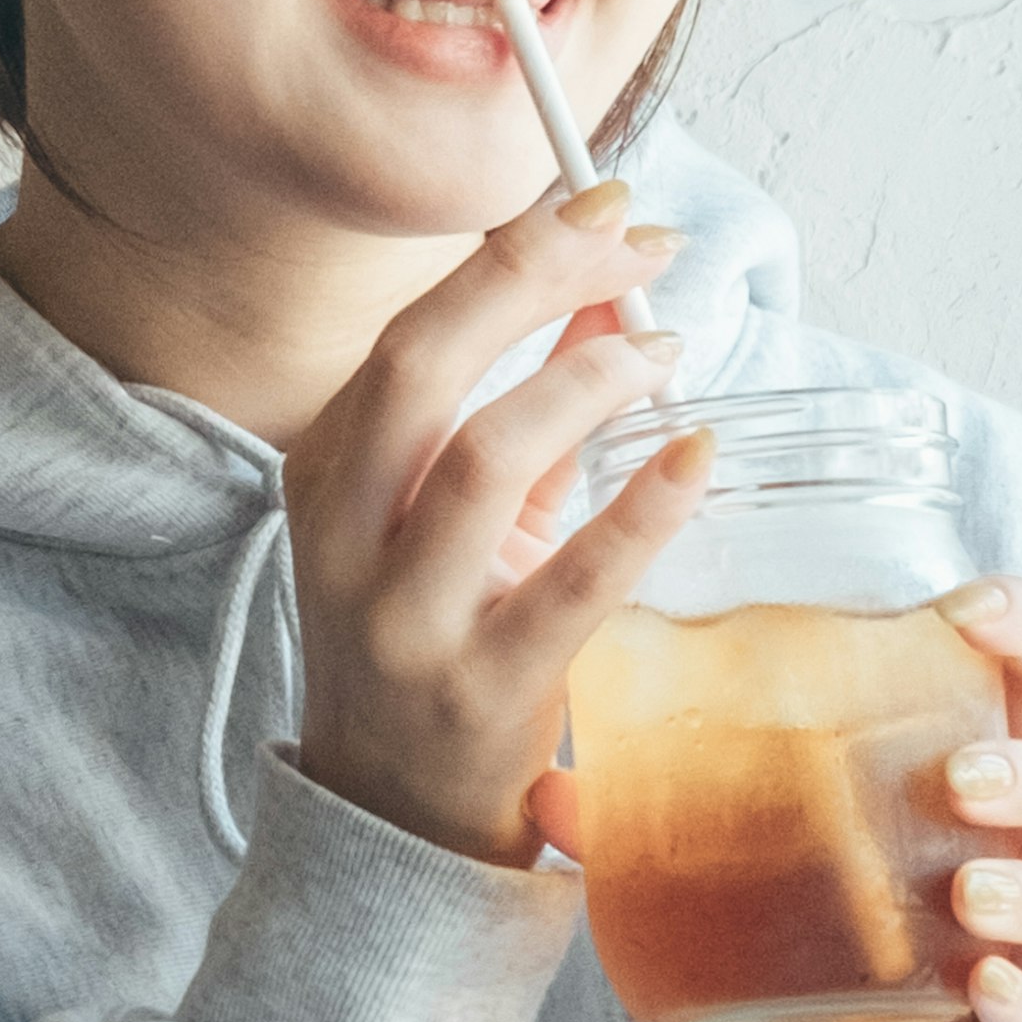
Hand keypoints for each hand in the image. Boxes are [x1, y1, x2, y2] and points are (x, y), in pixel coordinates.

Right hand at [285, 193, 706, 866]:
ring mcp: (404, 618)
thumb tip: (611, 289)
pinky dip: (639, 508)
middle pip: (422, 366)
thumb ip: (532, 399)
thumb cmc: (434, 641)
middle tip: (633, 243)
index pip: (411, 333)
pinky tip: (695, 453)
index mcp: (326, 475)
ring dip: (584, 381)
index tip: (603, 205)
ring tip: (661, 349)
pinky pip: (568, 583)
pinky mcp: (480, 690)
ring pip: (480, 458)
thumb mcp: (466, 515)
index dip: (512, 255)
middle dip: (531, 278)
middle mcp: (345, 538)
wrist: (396, 816)